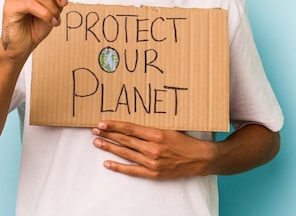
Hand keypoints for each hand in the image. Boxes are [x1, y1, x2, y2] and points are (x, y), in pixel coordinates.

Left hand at [91, 120, 215, 179]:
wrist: (201, 158)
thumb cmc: (186, 141)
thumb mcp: (170, 127)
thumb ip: (152, 126)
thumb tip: (133, 122)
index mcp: (156, 134)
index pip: (129, 128)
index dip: (114, 125)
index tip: (102, 122)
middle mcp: (152, 148)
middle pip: (125, 140)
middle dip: (108, 134)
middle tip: (94, 130)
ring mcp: (152, 162)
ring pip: (126, 153)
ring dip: (110, 148)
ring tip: (97, 142)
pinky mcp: (154, 173)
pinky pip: (132, 170)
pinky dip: (119, 167)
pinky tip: (107, 163)